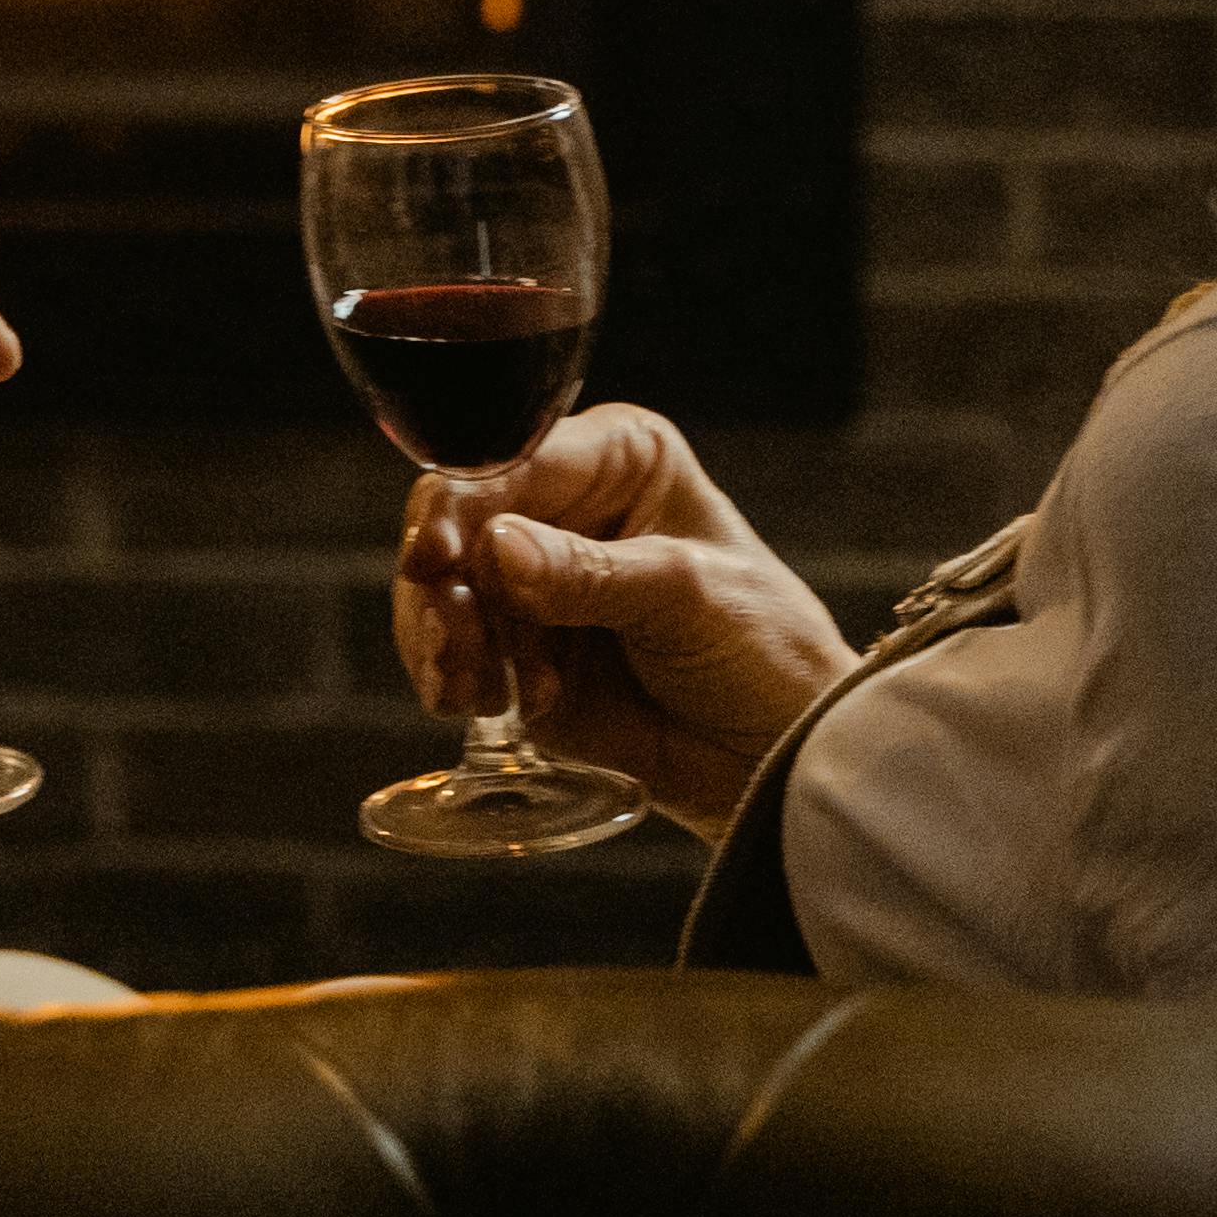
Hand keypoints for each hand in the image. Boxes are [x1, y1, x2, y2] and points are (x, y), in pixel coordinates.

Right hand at [392, 405, 856, 837]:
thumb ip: (587, 574)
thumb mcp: (685, 597)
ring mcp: (534, 584)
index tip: (435, 558)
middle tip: (450, 639)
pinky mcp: (517, 653)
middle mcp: (562, 510)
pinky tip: (483, 703)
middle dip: (442, 584)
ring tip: (472, 687)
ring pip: (442, 591)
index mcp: (614, 459)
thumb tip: (496, 548)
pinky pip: (454, 653)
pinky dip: (454, 677)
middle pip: (457, 523)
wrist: (781, 758)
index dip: (459, 503)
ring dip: (443, 638)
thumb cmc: (765, 649)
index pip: (510, 460)